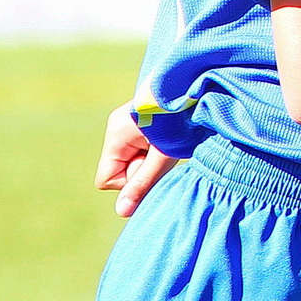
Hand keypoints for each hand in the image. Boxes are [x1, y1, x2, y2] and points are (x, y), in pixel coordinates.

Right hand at [96, 103, 178, 217]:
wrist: (194, 88)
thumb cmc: (180, 121)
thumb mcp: (164, 156)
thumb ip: (142, 183)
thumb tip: (122, 212)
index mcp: (116, 135)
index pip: (106, 180)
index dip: (130, 181)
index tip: (150, 166)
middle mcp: (115, 128)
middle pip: (119, 170)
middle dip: (142, 169)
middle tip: (164, 152)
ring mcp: (125, 123)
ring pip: (131, 160)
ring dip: (150, 160)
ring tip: (168, 144)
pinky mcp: (137, 121)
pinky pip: (138, 149)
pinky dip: (153, 150)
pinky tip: (167, 139)